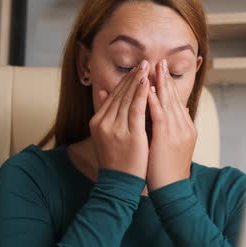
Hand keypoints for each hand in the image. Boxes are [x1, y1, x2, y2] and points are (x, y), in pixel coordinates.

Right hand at [90, 60, 150, 179]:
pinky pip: (136, 110)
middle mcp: (103, 122)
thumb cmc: (116, 161)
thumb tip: (104, 92)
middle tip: (144, 62)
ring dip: (138, 81)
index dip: (125, 81)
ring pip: (128, 99)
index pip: (113, 96)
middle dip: (133, 77)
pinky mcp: (129, 135)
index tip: (136, 69)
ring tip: (148, 68)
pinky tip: (148, 84)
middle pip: (120, 94)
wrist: (118, 184)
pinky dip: (142, 95)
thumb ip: (106, 113)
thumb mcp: (105, 135)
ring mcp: (115, 128)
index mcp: (97, 121)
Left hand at [146, 59, 196, 190]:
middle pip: (174, 97)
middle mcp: (183, 127)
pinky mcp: (166, 137)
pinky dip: (153, 99)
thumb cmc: (167, 171)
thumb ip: (175, 127)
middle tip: (160, 61)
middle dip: (165, 79)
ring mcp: (176, 132)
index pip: (176, 102)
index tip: (161, 72)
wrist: (171, 190)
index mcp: (185, 128)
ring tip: (154, 67)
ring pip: (168, 102)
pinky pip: (159, 113)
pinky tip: (147, 88)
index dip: (168, 86)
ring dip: (160, 83)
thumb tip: (179, 110)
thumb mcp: (174, 145)